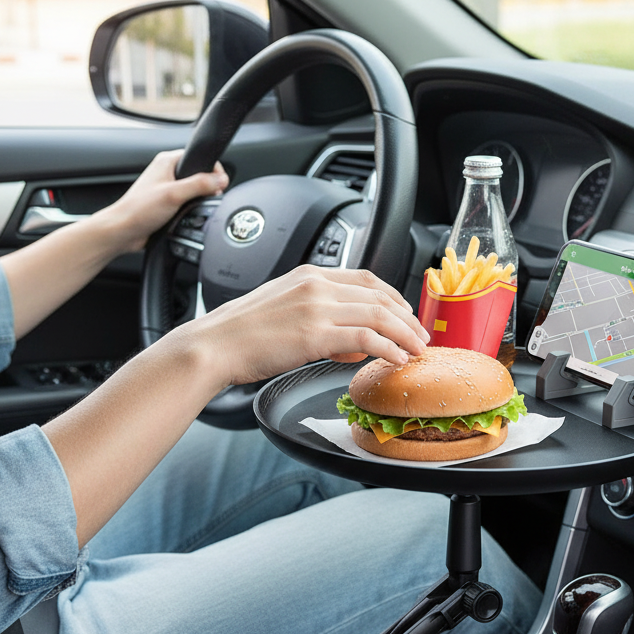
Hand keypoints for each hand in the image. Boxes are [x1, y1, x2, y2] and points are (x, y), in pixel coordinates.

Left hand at [101, 150, 228, 253]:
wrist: (124, 231)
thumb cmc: (139, 210)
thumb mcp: (174, 194)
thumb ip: (200, 184)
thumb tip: (221, 180)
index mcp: (167, 161)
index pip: (199, 157)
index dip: (213, 170)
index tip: (220, 184)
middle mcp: (167, 173)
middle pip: (199, 175)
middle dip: (207, 188)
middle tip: (207, 199)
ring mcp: (167, 189)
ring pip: (194, 192)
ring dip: (198, 201)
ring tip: (194, 209)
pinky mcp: (167, 204)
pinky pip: (187, 204)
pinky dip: (191, 210)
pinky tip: (187, 217)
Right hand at [197, 265, 430, 387]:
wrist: (213, 346)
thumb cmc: (241, 335)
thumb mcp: (284, 314)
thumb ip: (320, 321)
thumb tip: (352, 343)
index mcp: (308, 275)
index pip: (365, 279)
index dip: (393, 297)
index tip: (405, 314)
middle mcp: (316, 286)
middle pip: (379, 296)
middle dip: (407, 318)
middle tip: (420, 336)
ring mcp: (316, 307)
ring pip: (379, 315)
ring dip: (405, 334)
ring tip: (417, 350)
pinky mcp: (315, 333)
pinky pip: (367, 337)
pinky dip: (389, 348)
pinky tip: (397, 359)